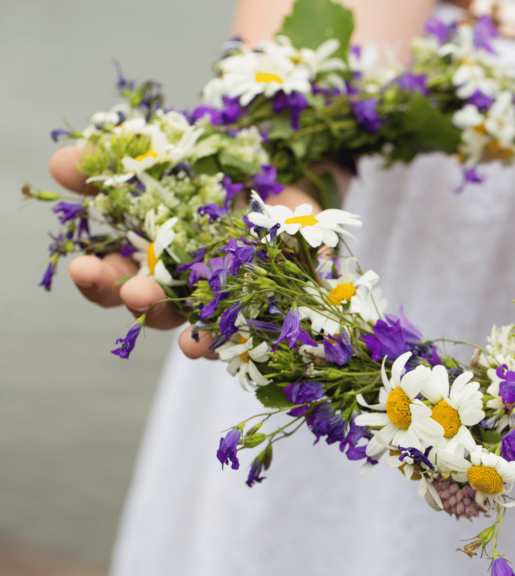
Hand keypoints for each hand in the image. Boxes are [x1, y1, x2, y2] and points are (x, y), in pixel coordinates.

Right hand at [47, 146, 346, 357]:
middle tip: (135, 292)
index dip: (96, 279)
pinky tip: (244, 333)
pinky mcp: (272, 297)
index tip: (83, 265)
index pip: (113, 281)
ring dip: (196, 333)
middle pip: (155, 308)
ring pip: (204, 327)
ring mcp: (227, 296)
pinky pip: (256, 326)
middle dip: (141, 302)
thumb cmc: (214, 170)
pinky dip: (247, 335)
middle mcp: (185, 286)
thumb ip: (115, 163)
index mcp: (150, 257)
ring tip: (189, 338)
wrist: (286, 169)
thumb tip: (60, 163)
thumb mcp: (165, 155)